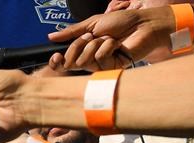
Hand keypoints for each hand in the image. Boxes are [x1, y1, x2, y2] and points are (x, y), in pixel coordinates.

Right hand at [48, 6, 174, 70]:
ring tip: (108, 38)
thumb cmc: (122, 22)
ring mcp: (101, 66)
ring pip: (84, 61)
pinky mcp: (112, 68)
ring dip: (95, 44)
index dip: (57, 63)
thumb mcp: (92, 23)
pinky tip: (116, 44)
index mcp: (84, 50)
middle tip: (90, 36)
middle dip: (78, 45)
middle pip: (71, 62)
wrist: (142, 23)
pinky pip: (99, 59)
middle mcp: (90, 60)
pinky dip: (107, 46)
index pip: (64, 63)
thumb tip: (51, 37)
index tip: (55, 57)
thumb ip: (72, 31)